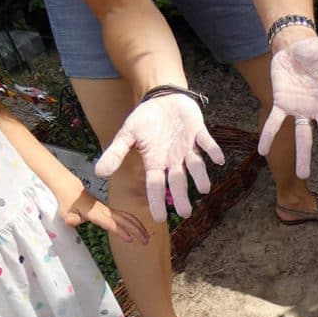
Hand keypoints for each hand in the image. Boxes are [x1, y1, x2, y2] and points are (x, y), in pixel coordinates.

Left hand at [58, 190, 149, 245]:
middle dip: (136, 229)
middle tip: (145, 241)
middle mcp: (105, 211)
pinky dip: (135, 222)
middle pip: (124, 219)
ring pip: (127, 217)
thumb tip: (73, 221)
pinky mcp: (111, 211)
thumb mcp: (65, 212)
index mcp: (94, 213)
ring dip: (138, 226)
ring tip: (147, 237)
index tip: (130, 239)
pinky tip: (141, 230)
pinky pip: (126, 216)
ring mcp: (109, 210)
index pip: (110, 223)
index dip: (120, 230)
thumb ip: (70, 218)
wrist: (72, 192)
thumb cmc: (69, 204)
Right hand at [95, 95, 224, 223]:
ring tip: (204, 189)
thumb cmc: (145, 120)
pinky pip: (207, 142)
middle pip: (178, 181)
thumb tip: (99, 173)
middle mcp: (174, 159)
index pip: (155, 185)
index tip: (160, 218)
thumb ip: (116, 153)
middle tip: (186, 212)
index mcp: (156, 161)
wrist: (161, 98)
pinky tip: (219, 159)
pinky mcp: (199, 132)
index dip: (157, 201)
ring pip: (195, 165)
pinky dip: (212, 150)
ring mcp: (188, 147)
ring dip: (200, 176)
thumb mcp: (127, 134)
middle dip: (181, 196)